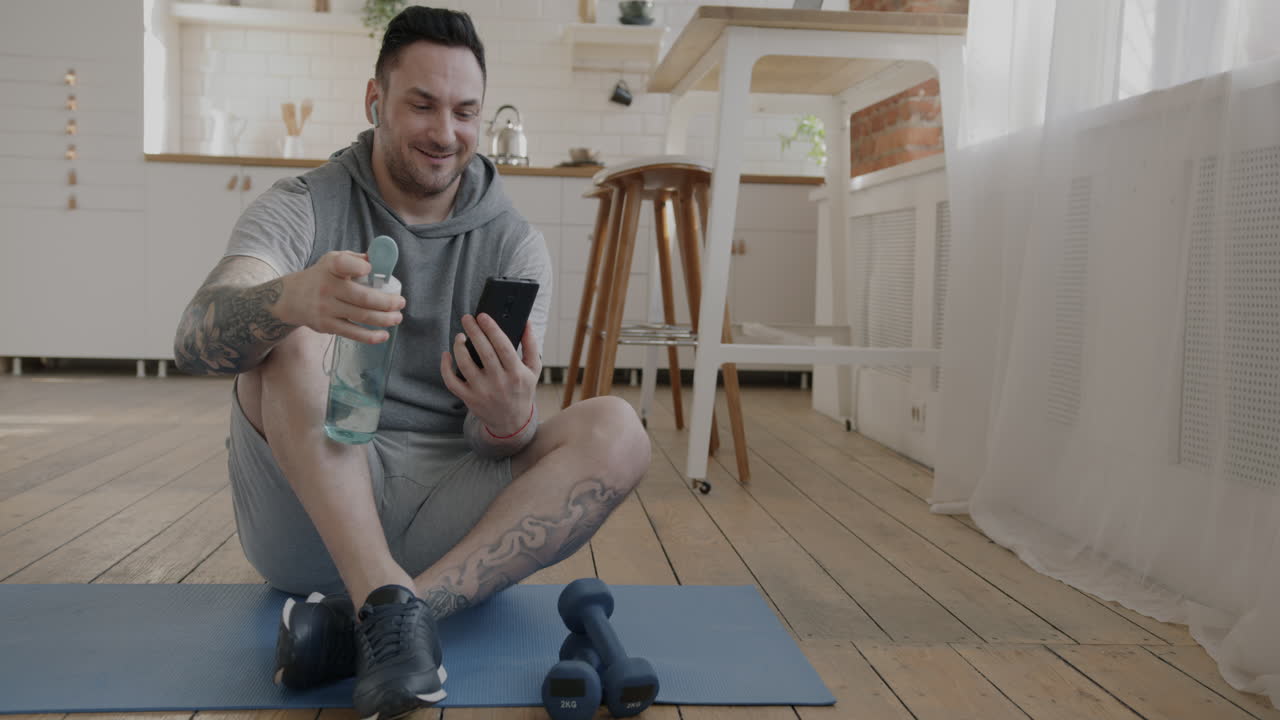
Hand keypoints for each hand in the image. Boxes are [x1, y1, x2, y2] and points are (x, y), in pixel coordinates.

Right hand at [276, 251, 404, 343]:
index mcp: (330, 267)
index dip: (358, 266)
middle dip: (387, 302)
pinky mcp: (327, 325)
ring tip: (397, 318)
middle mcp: (327, 287)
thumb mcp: (332, 260)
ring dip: (384, 319)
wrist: (291, 298)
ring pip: (361, 316)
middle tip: (401, 303)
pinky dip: (370, 336)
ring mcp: (327, 308)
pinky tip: (384, 335)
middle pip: (363, 297)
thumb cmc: (321, 277)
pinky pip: (352, 333)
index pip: (342, 263)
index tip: (370, 268)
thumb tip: (379, 260)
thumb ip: (355, 259)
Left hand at [442, 314, 539, 434]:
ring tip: (460, 336)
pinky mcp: (468, 398)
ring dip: (459, 347)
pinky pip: (451, 381)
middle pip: (483, 352)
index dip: (491, 329)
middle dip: (473, 331)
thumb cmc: (522, 391)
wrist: (511, 422)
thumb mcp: (533, 370)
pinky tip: (447, 354)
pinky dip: (445, 367)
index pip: (502, 346)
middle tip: (467, 318)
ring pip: (464, 364)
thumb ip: (531, 346)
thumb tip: (526, 323)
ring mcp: (482, 391)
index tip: (483, 316)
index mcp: (516, 373)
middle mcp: (499, 382)